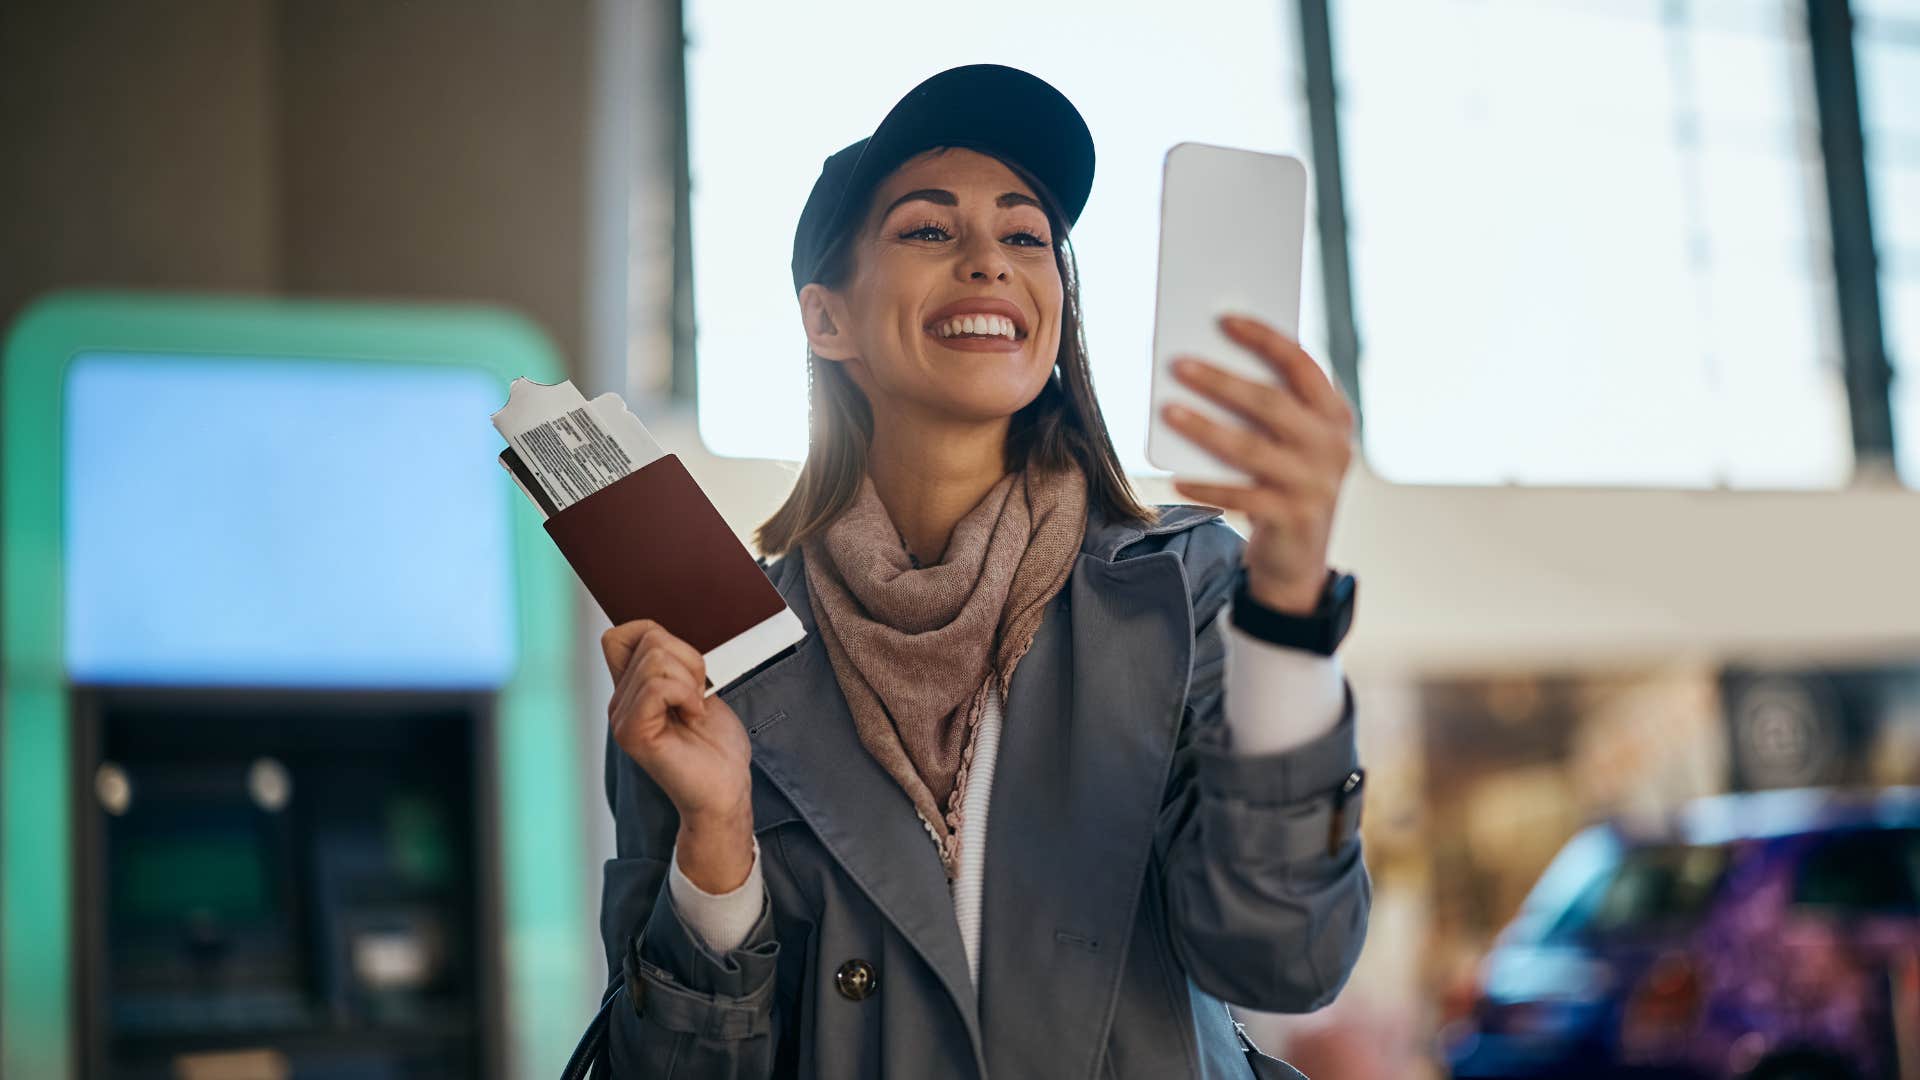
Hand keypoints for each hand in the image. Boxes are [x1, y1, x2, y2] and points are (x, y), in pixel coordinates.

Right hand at [603, 619, 754, 891]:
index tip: (686, 670)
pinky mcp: (634, 733)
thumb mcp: (696, 689)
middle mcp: (619, 703)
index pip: (620, 635)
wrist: (726, 789)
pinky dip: (687, 694)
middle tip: (697, 697)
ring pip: (656, 659)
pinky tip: (693, 716)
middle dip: (688, 660)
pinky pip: (659, 686)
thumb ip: (671, 663)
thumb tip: (657, 634)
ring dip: (690, 680)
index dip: (655, 634)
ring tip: (694, 709)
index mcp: (631, 690)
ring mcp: (623, 719)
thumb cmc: (716, 746)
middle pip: (649, 640)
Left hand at [1161, 313, 1355, 614]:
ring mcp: (1315, 483)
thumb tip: (1205, 364)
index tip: (1224, 318)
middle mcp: (1332, 446)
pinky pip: (1240, 496)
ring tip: (1168, 411)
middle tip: (1178, 364)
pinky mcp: (1292, 518)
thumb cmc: (1283, 480)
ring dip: (1205, 427)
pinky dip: (1206, 486)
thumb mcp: (1288, 441)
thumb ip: (1266, 406)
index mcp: (1334, 414)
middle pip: (1271, 403)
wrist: (1299, 557)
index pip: (1301, 364)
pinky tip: (1175, 478)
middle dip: (1222, 380)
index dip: (1264, 338)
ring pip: (1251, 449)